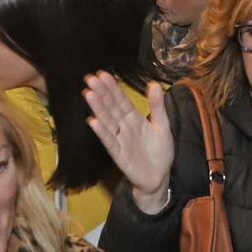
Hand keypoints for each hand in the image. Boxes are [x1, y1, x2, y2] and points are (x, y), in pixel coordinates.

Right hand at [83, 72, 173, 213]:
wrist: (160, 177)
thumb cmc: (160, 151)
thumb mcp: (163, 125)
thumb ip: (158, 106)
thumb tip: (154, 83)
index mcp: (134, 118)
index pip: (121, 100)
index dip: (112, 88)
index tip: (102, 74)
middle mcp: (124, 126)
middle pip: (111, 107)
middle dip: (101, 93)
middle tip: (90, 78)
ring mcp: (120, 140)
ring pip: (107, 121)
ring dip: (98, 108)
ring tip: (88, 94)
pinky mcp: (119, 155)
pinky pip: (109, 142)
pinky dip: (101, 132)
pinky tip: (93, 121)